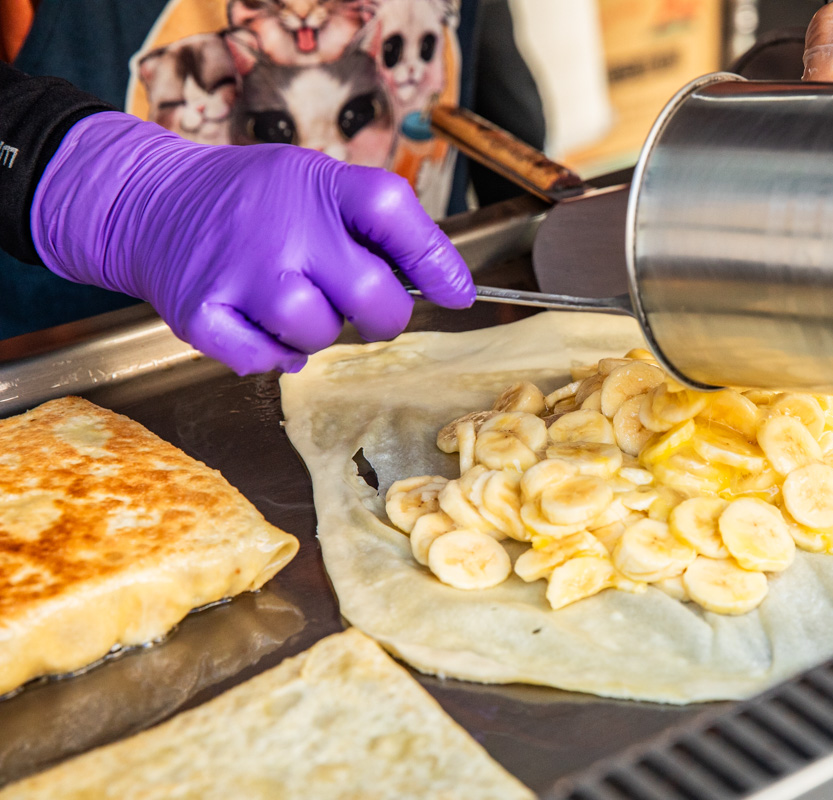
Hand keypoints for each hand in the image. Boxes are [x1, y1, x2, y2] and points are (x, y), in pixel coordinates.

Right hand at [31, 112, 472, 374]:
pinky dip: (271, 354)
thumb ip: (379, 228)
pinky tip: (260, 324)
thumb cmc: (258, 203)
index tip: (459, 294)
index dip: (436, 259)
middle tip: (366, 307)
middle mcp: (280, 225)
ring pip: (317, 334)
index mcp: (319, 184)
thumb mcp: (319, 184)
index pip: (392, 211)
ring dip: (318, 333)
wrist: (152, 201)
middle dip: (383, 315)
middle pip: (370, 296)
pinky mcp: (200, 313)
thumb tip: (453, 291)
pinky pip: (265, 361)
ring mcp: (238, 271)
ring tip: (296, 304)